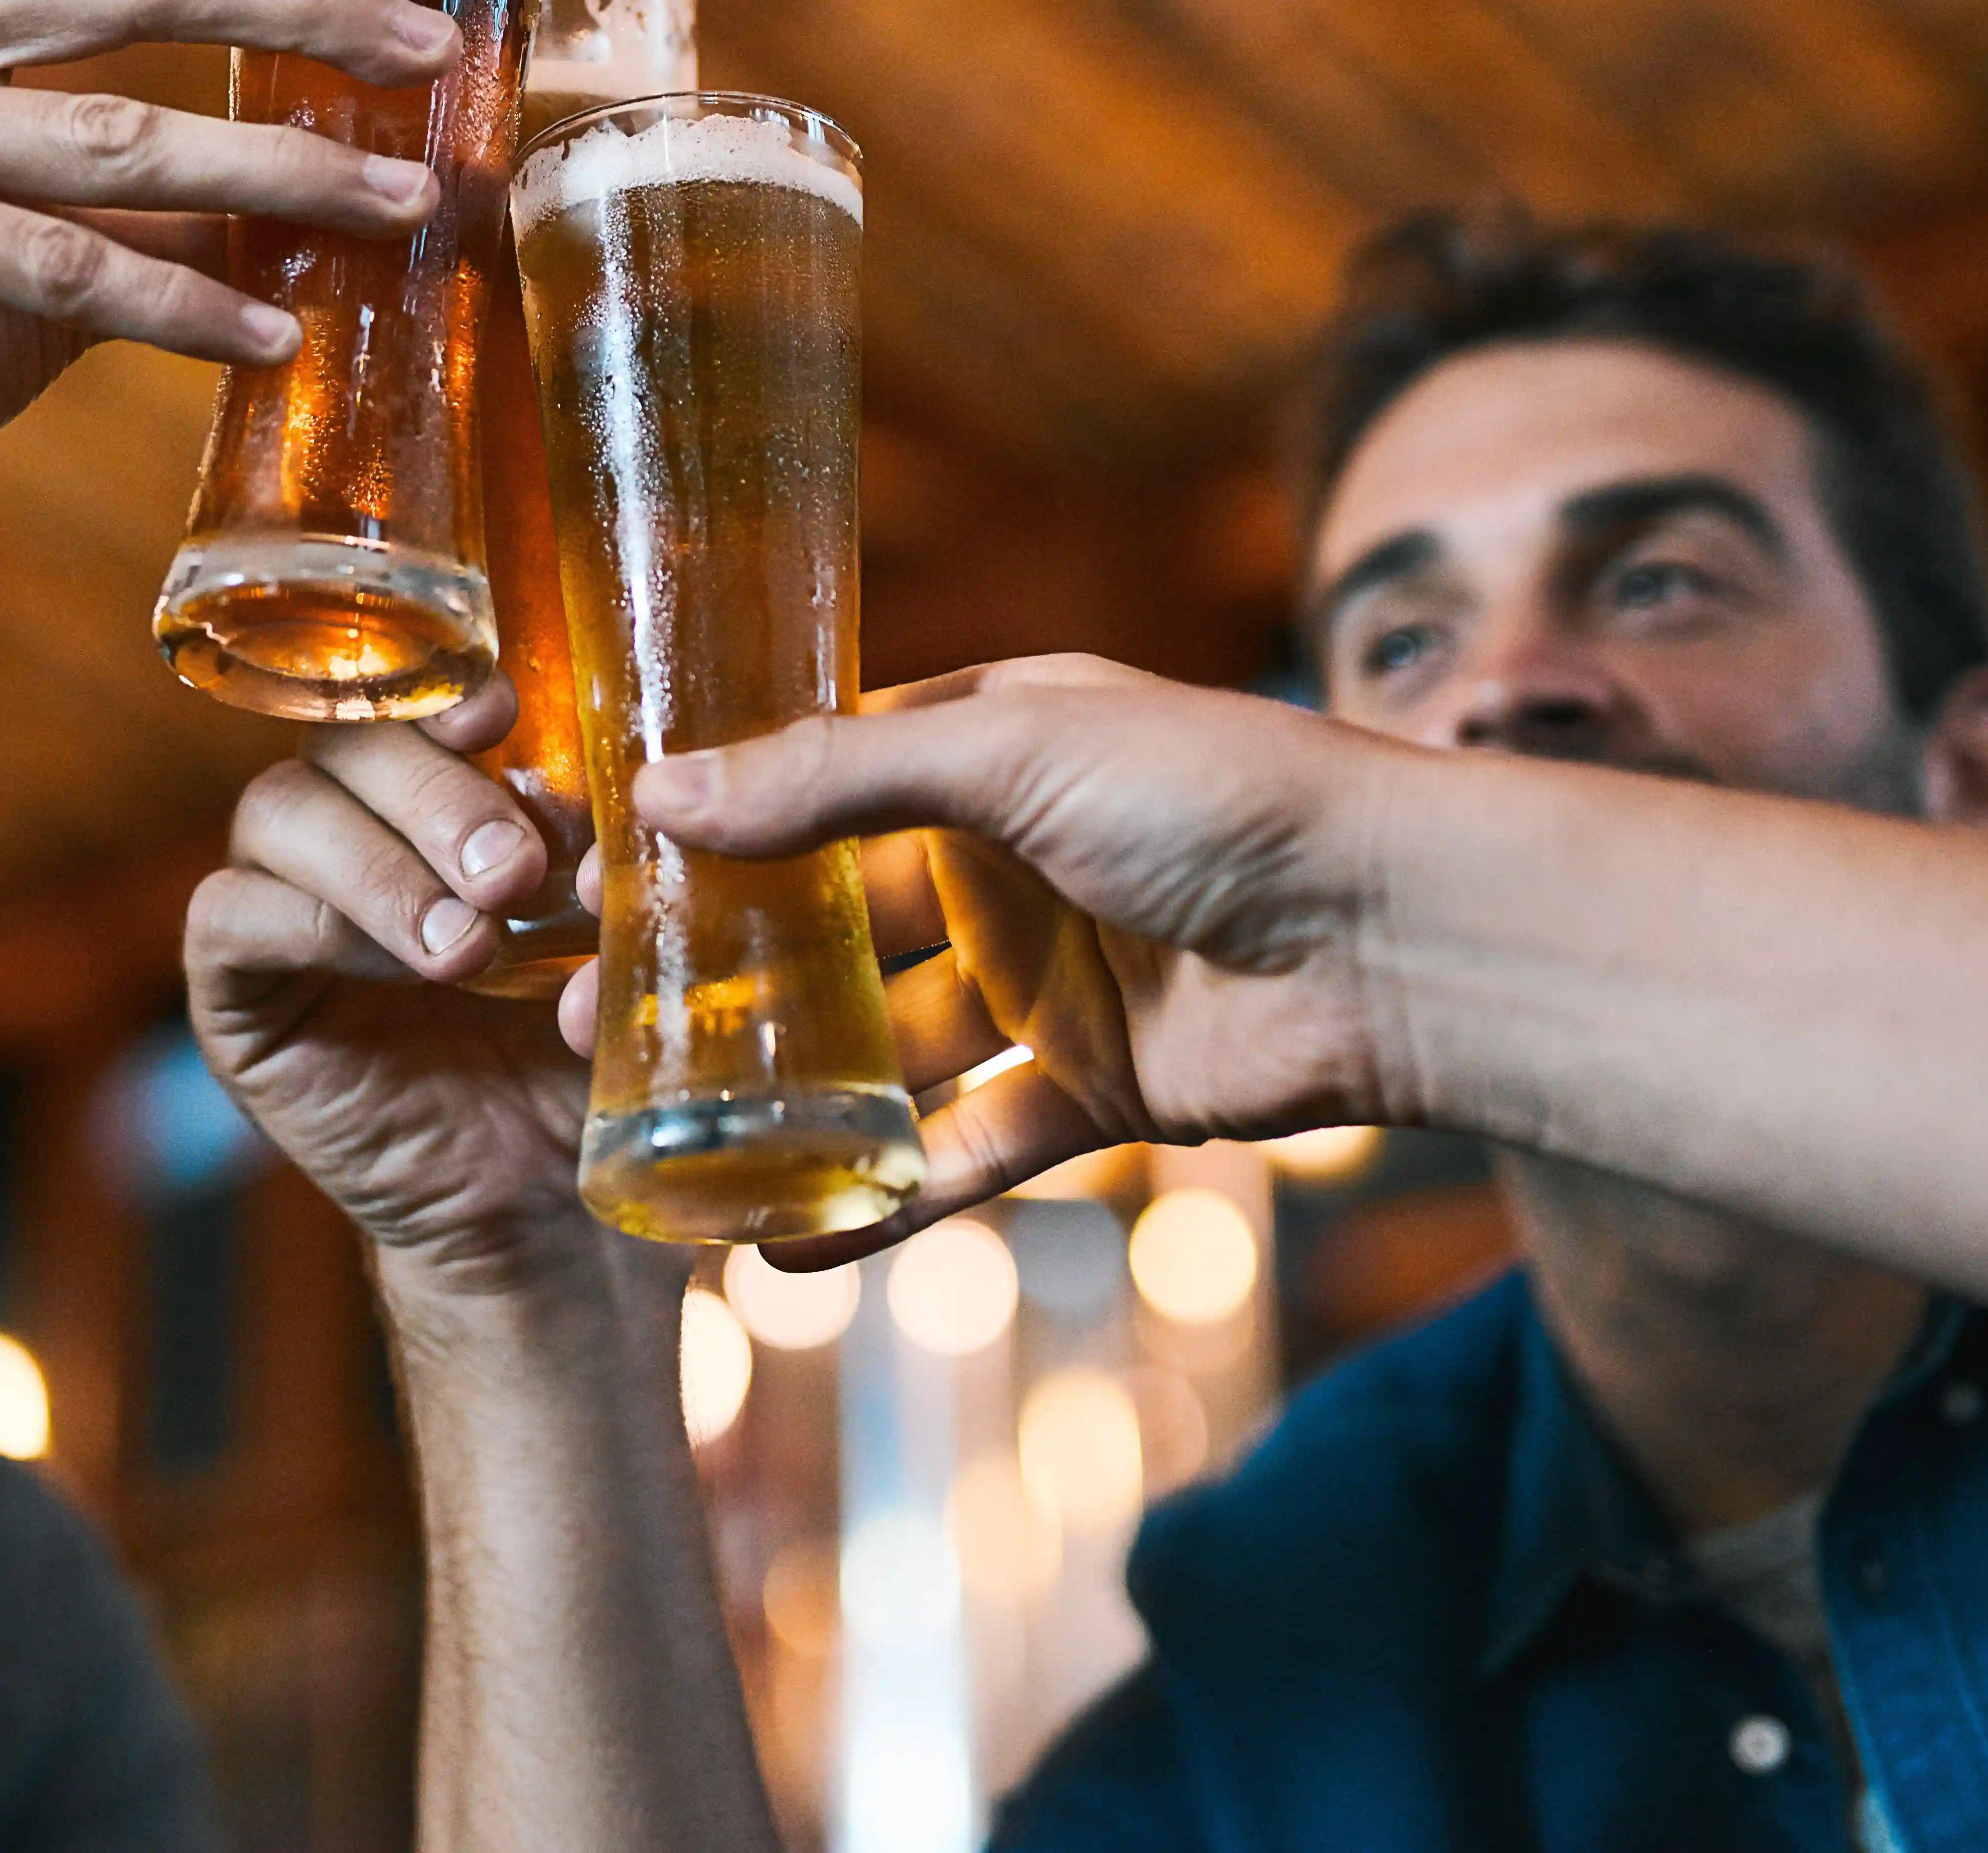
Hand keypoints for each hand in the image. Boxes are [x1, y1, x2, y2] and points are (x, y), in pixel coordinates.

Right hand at [0, 0, 462, 561]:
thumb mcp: (39, 240)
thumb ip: (151, 195)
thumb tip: (338, 182)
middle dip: (303, 3)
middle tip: (440, 47)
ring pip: (115, 139)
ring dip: (281, 178)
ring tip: (408, 208)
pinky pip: (55, 265)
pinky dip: (177, 310)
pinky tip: (274, 338)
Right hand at [185, 681, 620, 1296]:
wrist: (544, 1211)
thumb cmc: (582, 1066)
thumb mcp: (613, 950)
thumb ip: (600, 871)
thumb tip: (592, 822)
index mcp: (438, 801)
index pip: (406, 697)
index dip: (441, 688)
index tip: (504, 716)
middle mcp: (351, 836)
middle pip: (344, 742)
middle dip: (433, 791)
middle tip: (515, 873)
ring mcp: (281, 911)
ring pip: (278, 811)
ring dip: (379, 862)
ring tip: (472, 948)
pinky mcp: (238, 997)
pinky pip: (228, 916)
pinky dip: (315, 923)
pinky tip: (405, 969)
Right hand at [568, 655, 1411, 1263]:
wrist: (1395, 934)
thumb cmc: (1220, 797)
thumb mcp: (1013, 751)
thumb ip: (837, 776)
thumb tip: (664, 789)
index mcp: (988, 749)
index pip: (815, 784)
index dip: (711, 831)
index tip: (595, 880)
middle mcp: (1007, 861)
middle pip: (832, 924)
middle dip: (721, 973)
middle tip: (592, 1016)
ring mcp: (1046, 980)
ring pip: (887, 1046)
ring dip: (786, 1090)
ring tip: (660, 1130)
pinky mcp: (1092, 1089)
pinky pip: (967, 1151)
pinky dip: (884, 1196)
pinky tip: (784, 1238)